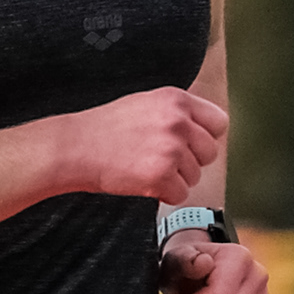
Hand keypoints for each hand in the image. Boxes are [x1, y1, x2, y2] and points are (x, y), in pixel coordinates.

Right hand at [73, 86, 227, 201]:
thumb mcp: (146, 104)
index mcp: (177, 99)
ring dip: (175, 178)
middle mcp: (178, 121)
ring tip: (145, 167)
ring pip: (195, 175)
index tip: (188, 144)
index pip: (219, 122)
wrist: (75, 147)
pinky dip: (164, 194)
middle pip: (210, 152)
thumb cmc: (107, 128)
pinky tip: (143, 182)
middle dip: (191, 161)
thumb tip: (209, 129)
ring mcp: (171, 148)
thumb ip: (178, 112)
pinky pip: (180, 194)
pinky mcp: (161, 175)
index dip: (205, 137)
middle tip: (161, 159)